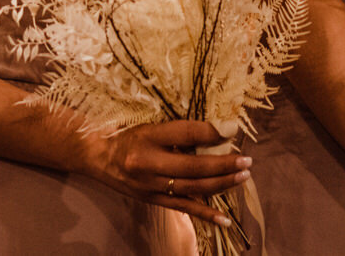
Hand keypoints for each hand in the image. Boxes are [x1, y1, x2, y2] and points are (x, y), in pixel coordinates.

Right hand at [82, 119, 250, 224]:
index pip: (186, 133)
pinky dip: (206, 213)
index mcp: (148, 136)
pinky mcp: (153, 199)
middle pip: (194, 165)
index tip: (233, 130)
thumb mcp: (150, 126)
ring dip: (221, 183)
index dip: (211, 132)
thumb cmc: (127, 136)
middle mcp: (149, 162)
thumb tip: (217, 132)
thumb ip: (180, 132)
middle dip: (224, 164)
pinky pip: (184, 207)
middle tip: (246, 160)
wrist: (98, 157)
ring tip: (242, 177)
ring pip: (193, 187)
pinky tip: (225, 218)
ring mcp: (152, 184)